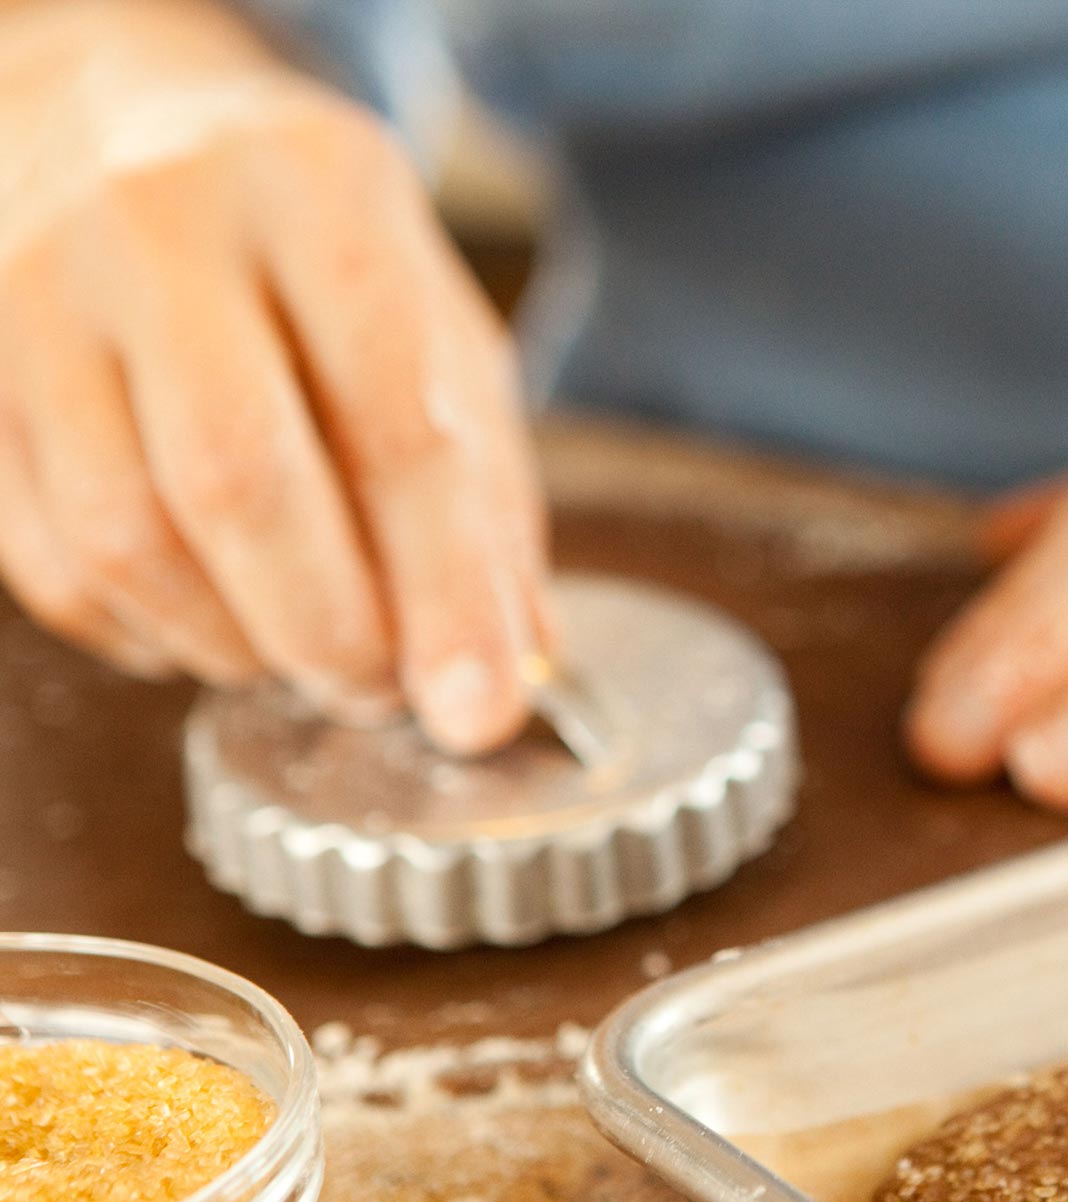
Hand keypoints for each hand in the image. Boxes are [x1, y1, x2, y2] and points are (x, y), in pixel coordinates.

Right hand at [0, 1, 549, 751]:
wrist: (106, 116)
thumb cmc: (312, 250)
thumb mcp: (435, 326)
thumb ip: (485, 490)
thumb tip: (515, 662)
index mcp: (319, 193)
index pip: (395, 425)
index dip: (445, 591)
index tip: (478, 713)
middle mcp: (160, 225)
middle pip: (239, 485)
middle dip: (329, 632)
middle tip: (381, 688)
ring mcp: (36, 292)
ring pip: (126, 538)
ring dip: (234, 644)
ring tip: (301, 654)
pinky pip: (47, 562)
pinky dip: (144, 633)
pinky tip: (209, 625)